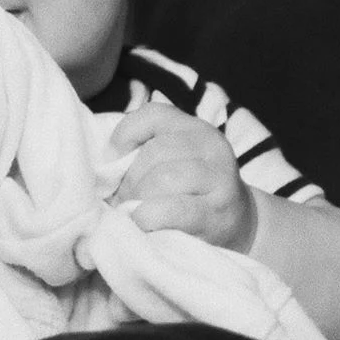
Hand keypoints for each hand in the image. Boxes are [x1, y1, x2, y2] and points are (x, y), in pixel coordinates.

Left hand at [110, 103, 257, 250]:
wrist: (237, 224)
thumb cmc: (190, 192)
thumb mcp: (173, 161)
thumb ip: (143, 154)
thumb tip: (102, 168)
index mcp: (195, 129)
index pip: (153, 114)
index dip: (124, 135)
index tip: (115, 162)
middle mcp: (211, 146)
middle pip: (154, 152)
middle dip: (129, 181)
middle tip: (122, 201)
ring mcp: (219, 179)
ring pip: (163, 178)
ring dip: (137, 200)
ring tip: (132, 213)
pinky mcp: (216, 213)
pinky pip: (171, 210)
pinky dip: (147, 217)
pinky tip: (144, 223)